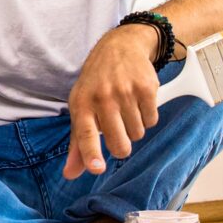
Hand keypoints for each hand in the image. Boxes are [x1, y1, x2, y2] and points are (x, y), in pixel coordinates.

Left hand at [63, 25, 162, 179]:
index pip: (85, 133)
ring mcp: (125, 91)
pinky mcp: (146, 87)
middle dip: (122, 146)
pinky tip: (138, 101)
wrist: (118, 48)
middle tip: (119, 131)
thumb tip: (71, 174)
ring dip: (134, 127)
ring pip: (138, 133)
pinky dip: (147, 116)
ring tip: (126, 109)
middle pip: (120, 143)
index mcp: (82, 103)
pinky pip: (152, 120)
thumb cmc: (96, 83)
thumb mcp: (81, 108)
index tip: (97, 168)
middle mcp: (102, 97)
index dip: (91, 153)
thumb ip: (78, 144)